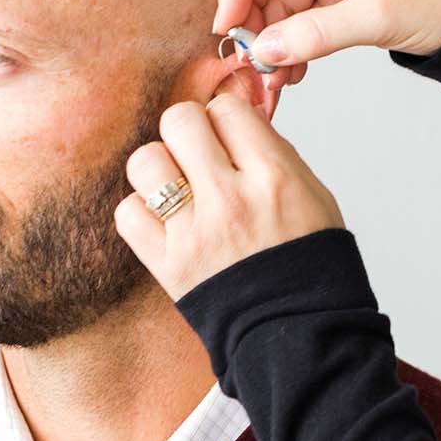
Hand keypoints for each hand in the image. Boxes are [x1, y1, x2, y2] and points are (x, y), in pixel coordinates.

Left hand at [115, 92, 345, 302]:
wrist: (301, 332)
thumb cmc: (310, 263)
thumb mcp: (313, 194)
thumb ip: (274, 151)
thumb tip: (237, 115)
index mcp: (274, 178)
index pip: (226, 108)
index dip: (226, 118)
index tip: (231, 136)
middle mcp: (231, 199)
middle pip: (180, 121)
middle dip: (189, 131)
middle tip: (201, 154)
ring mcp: (195, 232)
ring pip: (145, 160)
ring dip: (160, 168)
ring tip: (180, 188)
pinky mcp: (168, 264)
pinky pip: (127, 212)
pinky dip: (141, 212)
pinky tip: (166, 220)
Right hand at [213, 0, 440, 94]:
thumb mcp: (377, 17)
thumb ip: (317, 33)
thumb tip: (264, 49)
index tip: (227, 28)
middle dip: (256, 22)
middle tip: (250, 64)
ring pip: (283, 2)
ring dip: (275, 41)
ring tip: (274, 80)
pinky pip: (304, 17)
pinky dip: (295, 44)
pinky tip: (292, 73)